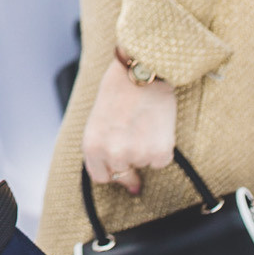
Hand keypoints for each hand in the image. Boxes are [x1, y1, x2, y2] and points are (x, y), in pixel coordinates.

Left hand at [82, 55, 176, 194]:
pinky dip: (162, 148)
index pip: (100, 177)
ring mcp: (137, 155)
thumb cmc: (117, 89)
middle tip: (137, 139)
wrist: (141, 71)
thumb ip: (103, 147)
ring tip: (144, 122)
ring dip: (146, 150)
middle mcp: (113, 154)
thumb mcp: (97, 120)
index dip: (111, 171)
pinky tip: (157, 126)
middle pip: (124, 175)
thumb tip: (128, 183)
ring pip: (144, 164)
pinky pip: (161, 161)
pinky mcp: (159, 152)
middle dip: (130, 162)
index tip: (119, 166)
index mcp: (92, 146)